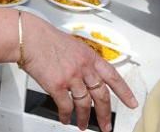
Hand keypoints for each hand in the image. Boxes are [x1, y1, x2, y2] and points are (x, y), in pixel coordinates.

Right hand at [21, 14, 137, 130]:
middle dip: (105, 114)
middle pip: (101, 96)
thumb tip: (85, 76)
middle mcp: (83, 67)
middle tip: (107, 126)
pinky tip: (65, 118)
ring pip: (85, 104)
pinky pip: (66, 106)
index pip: (113, 76)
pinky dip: (66, 115)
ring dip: (84, 118)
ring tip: (82, 125)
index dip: (124, 92)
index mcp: (89, 56)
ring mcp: (71, 77)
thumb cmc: (44, 38)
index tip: (132, 103)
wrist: (27, 37)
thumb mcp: (72, 45)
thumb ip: (82, 61)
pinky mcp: (57, 85)